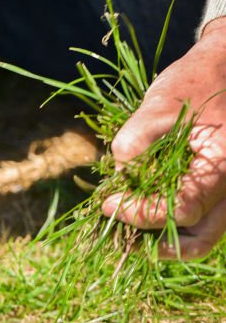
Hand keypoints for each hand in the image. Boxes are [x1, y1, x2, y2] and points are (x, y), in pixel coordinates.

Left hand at [103, 16, 225, 258]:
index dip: (139, 213)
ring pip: (208, 234)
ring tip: (132, 225)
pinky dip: (178, 222)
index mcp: (224, 165)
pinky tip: (147, 210)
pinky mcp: (225, 186)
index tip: (108, 203)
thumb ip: (135, 141)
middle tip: (121, 230)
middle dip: (158, 241)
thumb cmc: (197, 80)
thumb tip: (121, 176)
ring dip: (170, 238)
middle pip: (202, 238)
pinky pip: (207, 217)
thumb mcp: (159, 105)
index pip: (180, 211)